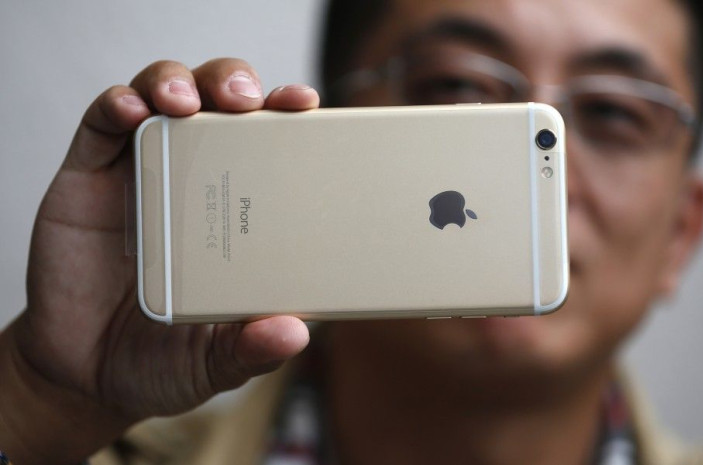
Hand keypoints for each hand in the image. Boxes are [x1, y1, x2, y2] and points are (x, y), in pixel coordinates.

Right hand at [0, 59, 316, 464]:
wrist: (84, 374)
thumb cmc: (163, 358)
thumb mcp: (215, 360)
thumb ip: (249, 348)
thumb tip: (294, 332)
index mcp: (241, 211)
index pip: (272, 144)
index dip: (290, 114)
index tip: (305, 103)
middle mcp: (197, 180)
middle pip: (220, 102)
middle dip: (233, 82)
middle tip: (243, 100)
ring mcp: (144, 172)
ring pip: (165, 95)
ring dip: (178, 83)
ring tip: (186, 102)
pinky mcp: (91, 174)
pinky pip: (103, 121)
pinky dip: (119, 104)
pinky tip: (133, 113)